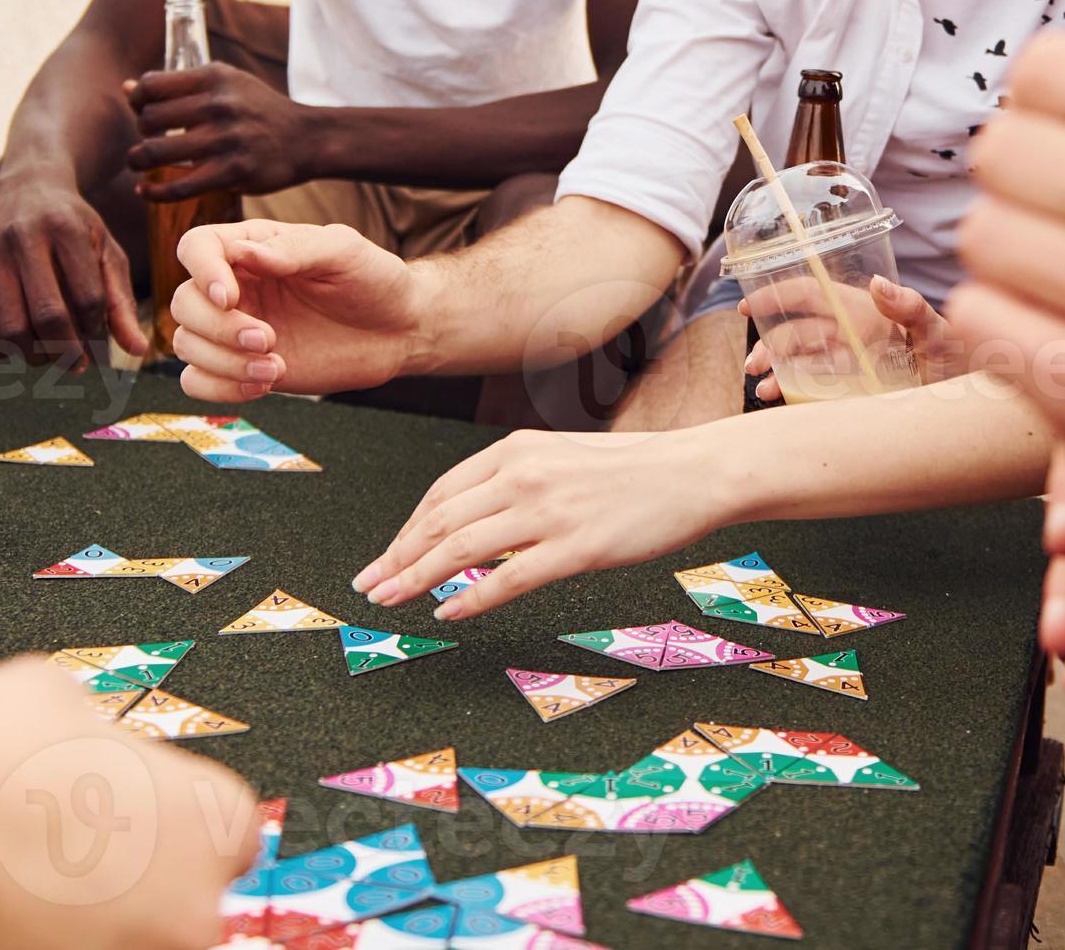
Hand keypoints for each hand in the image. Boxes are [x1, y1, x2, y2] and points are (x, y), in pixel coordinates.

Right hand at [0, 172, 143, 371]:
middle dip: (67, 352)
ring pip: (11, 329)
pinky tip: (19, 347)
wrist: (24, 190)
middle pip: (48, 316)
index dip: (97, 328)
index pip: (88, 298)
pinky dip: (0, 352)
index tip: (97, 336)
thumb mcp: (106, 251)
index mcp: (66, 229)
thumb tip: (138, 351)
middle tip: (76, 364)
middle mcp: (23, 238)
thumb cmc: (73, 228)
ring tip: (49, 355)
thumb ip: (121, 301)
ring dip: (34, 356)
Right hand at [0, 660, 265, 949]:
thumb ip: (104, 736)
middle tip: (71, 852)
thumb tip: (85, 734)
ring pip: (124, 938)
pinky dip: (42, 938)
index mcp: (214, 822)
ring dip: (89, 919)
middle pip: (182, 902)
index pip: (230, 836)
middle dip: (133, 881)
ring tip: (24, 880)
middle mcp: (191, 909)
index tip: (141, 821)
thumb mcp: (65, 699)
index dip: (178, 826)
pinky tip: (2, 911)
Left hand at [124, 65, 320, 199]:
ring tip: (139, 162)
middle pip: (149, 119)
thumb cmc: (256, 109)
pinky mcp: (232, 173)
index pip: (151, 85)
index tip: (141, 110)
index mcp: (214, 76)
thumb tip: (126, 88)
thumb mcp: (224, 83)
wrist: (305, 138)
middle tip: (149, 139)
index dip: (137, 100)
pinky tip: (144, 191)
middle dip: (141, 131)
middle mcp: (219, 105)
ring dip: (138, 160)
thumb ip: (178, 86)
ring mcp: (226, 140)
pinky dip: (153, 193)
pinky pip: (178, 187)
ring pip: (157, 153)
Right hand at [168, 220, 421, 402]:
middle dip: (218, 328)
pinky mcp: (241, 367)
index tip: (230, 296)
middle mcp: (236, 287)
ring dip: (223, 362)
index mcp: (253, 247)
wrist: (397, 330)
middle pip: (184, 303)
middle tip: (268, 338)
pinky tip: (264, 384)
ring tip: (275, 367)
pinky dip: (219, 388)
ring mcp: (235, 329)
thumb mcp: (343, 251)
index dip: (201, 271)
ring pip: (185, 344)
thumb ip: (294, 250)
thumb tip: (243, 251)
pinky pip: (197, 381)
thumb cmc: (373, 280)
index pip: (196, 247)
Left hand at [350, 427, 729, 619]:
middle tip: (368, 586)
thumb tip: (473, 524)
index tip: (385, 557)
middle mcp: (524, 475)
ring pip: (461, 550)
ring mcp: (548, 511)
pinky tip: (446, 614)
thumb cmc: (635, 471)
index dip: (406, 530)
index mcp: (517, 450)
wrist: (696, 471)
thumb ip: (517, 483)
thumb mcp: (562, 459)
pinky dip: (471, 600)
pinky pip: (508, 580)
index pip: (442, 494)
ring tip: (390, 601)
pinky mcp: (576, 548)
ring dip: (416, 579)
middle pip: (440, 522)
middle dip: (396, 558)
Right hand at [744, 274, 952, 401]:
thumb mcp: (937, 331)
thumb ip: (911, 307)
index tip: (749, 306)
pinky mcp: (846, 394)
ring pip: (797, 363)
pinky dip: (789, 395)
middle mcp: (847, 336)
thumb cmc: (955, 357)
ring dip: (775, 372)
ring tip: (765, 388)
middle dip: (769, 345)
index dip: (777, 295)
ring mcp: (845, 366)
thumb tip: (876, 284)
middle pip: (795, 333)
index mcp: (860, 312)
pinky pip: (810, 391)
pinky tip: (779, 402)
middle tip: (755, 364)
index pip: (810, 295)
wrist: (970, 400)